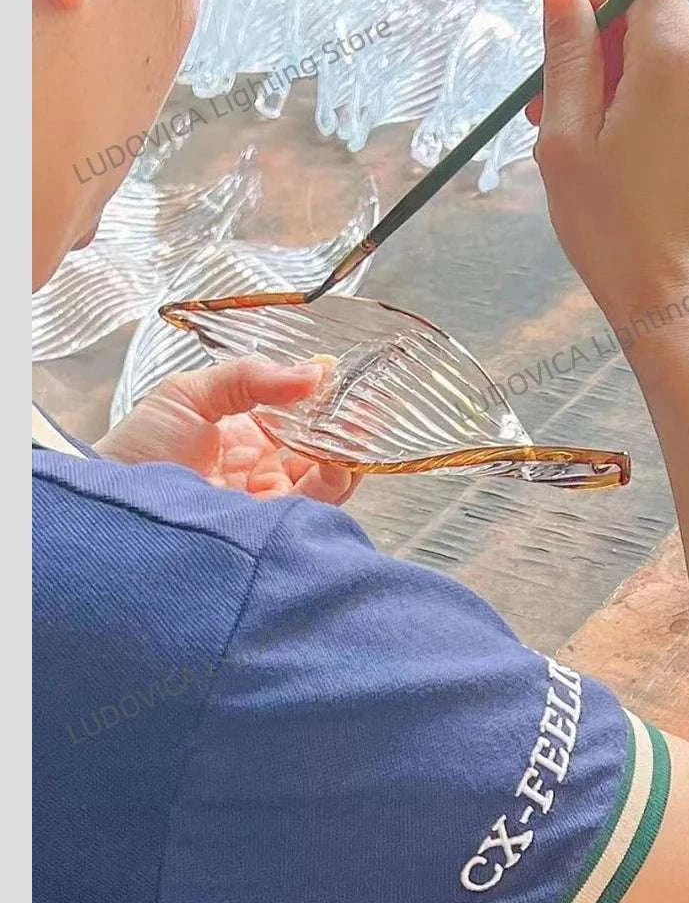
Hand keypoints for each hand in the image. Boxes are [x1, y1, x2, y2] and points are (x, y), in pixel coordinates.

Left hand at [96, 357, 359, 504]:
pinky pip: (314, 510)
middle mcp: (258, 473)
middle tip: (366, 402)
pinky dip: (336, 484)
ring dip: (346, 454)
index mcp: (242, 438)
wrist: (108, 507)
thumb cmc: (136, 449)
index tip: (345, 378)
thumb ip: (251, 377)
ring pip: (324, 482)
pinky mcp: (269, 531)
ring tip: (358, 426)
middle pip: (318, 452)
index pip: (296, 419)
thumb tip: (315, 370)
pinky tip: (340, 459)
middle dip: (345, 428)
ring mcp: (265, 504)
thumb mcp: (190, 394)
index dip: (323, 402)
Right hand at [526, 0, 688, 328]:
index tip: (564, 46)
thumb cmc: (615, 231)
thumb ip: (567, 55)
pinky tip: (616, 155)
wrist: (675, 298)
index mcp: (677, 59)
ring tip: (580, 143)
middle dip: (598, 51)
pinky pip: (688, 89)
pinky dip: (649, 105)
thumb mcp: (566, 139)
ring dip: (618, 84)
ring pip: (668, 56)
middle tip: (549, 110)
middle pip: (653, 19)